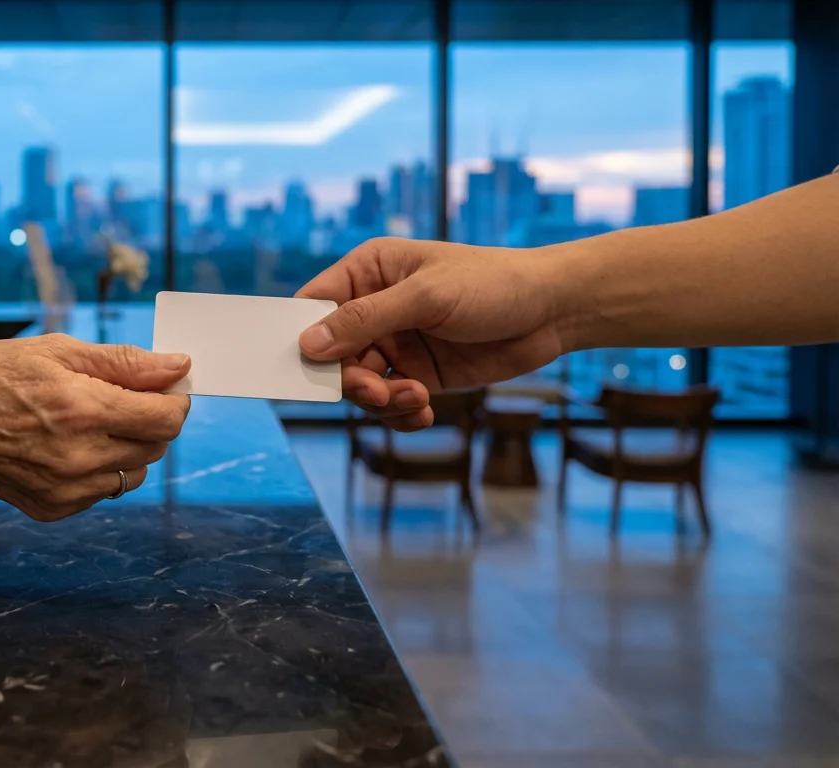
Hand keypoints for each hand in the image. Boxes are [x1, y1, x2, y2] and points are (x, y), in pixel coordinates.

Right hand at [0, 334, 190, 520]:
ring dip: (128, 448)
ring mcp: (66, 490)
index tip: (165, 387)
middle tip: (120, 399)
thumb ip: (125, 362)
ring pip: (134, 473)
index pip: (167, 419)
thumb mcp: (58, 351)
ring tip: (90, 424)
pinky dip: (98, 470)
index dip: (175, 400)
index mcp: (84, 410)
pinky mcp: (53, 509)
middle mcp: (80, 457)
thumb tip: (179, 366)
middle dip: (150, 420)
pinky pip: (102, 492)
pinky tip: (65, 447)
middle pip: (157, 447)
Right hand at [297, 238, 566, 429]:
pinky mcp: (418, 373)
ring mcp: (396, 343)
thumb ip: (365, 320)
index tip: (301, 369)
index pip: (313, 305)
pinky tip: (425, 412)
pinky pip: (390, 402)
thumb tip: (307, 345)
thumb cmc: (493, 284)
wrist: (554, 311)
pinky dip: (401, 413)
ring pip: (360, 384)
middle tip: (378, 392)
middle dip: (351, 380)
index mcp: (368, 272)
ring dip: (381, 400)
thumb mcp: (426, 297)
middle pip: (332, 355)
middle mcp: (375, 308)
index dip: (301, 336)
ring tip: (415, 399)